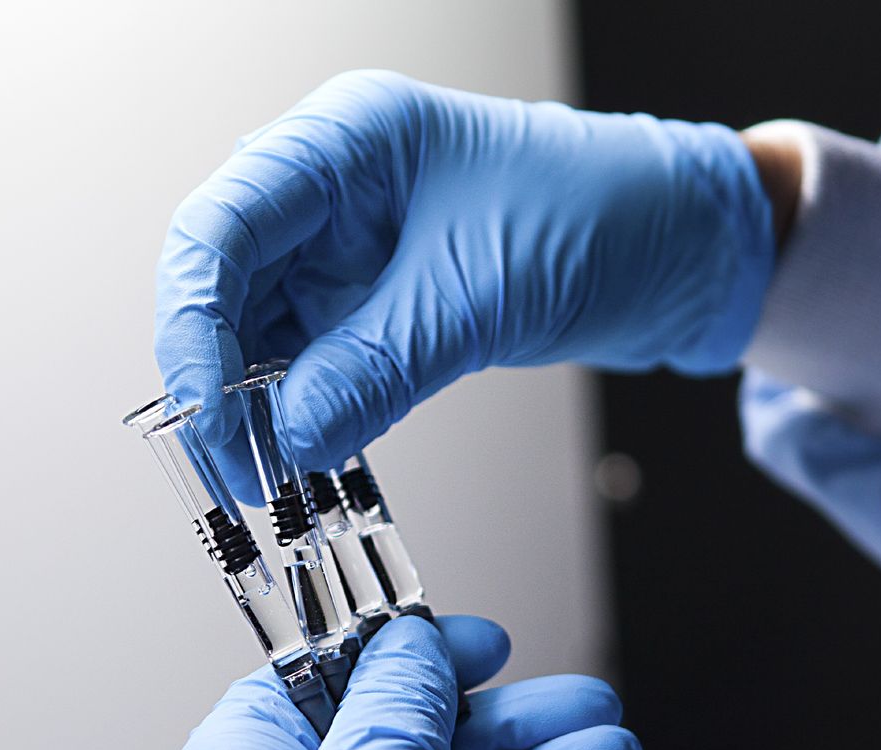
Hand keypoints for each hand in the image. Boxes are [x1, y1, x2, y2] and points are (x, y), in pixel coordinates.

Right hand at [154, 69, 773, 494]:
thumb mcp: (480, 295)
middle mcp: (330, 186)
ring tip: (265, 479)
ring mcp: (347, 244)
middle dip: (216, 376)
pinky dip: (300, 411)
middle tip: (230, 466)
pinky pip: (308, 359)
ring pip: (256, 329)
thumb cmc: (606, 216)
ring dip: (254, 405)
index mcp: (344, 140)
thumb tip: (289, 437)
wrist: (687, 247)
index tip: (206, 415)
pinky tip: (304, 457)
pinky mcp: (374, 298)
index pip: (220, 227)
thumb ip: (374, 366)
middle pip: (221, 280)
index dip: (193, 326)